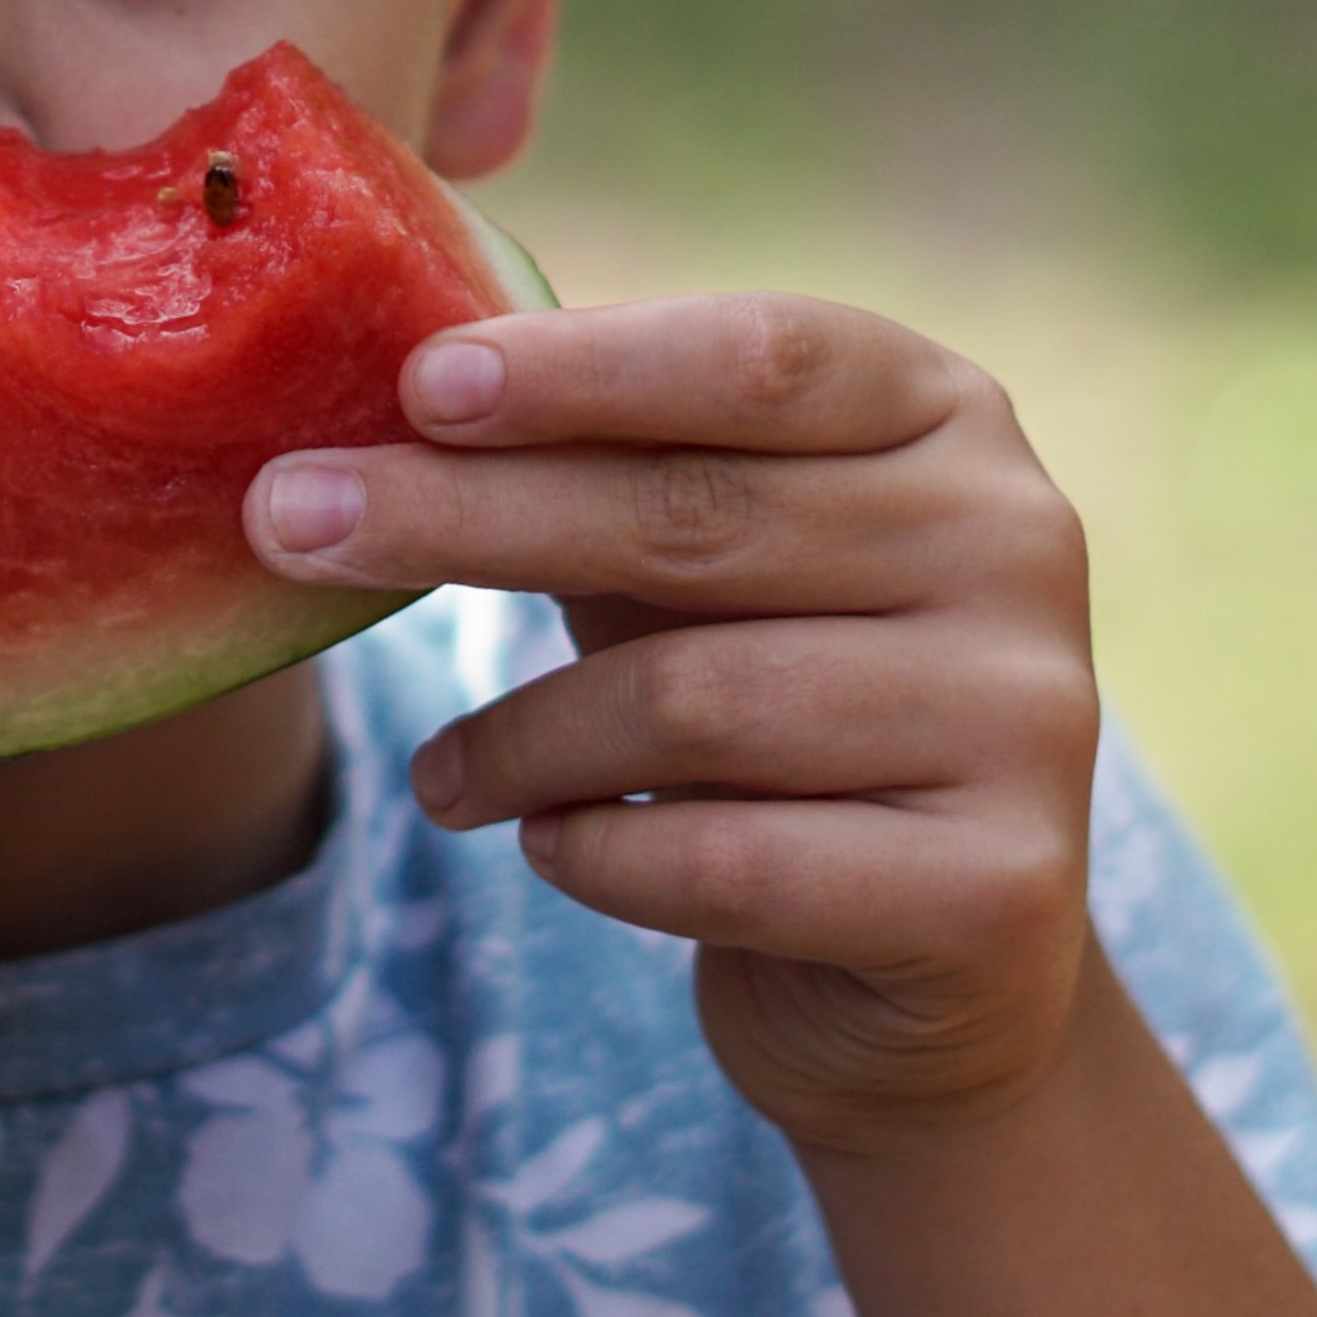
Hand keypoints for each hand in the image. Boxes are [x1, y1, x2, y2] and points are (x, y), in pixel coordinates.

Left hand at [245, 296, 1097, 1156]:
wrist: (925, 959)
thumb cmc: (760, 681)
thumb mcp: (685, 548)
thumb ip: (582, 458)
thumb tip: (366, 377)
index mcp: (942, 413)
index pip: (755, 357)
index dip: (580, 369)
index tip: (414, 384)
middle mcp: (1017, 541)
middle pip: (693, 520)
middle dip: (461, 520)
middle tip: (284, 522)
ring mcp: (1032, 716)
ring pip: (694, 703)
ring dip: (519, 738)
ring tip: (441, 774)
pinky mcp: (1003, 889)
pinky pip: (727, 863)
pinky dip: (595, 853)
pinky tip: (546, 845)